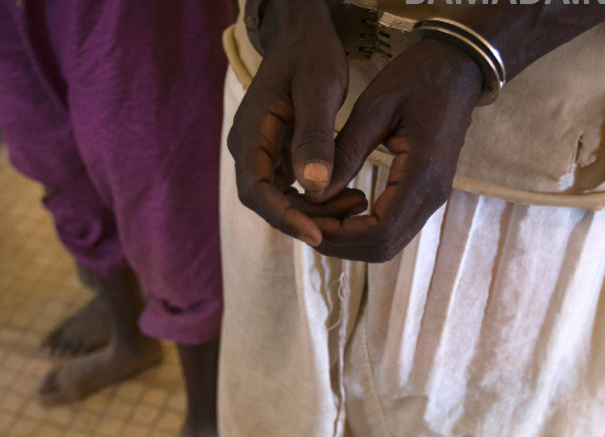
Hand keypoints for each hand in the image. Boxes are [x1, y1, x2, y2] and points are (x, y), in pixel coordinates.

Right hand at [227, 0, 366, 246]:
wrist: (303, 33)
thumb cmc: (310, 53)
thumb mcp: (319, 89)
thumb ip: (314, 136)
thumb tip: (313, 185)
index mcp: (249, 133)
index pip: (257, 192)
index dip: (285, 217)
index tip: (319, 234)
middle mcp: (248, 148)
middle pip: (268, 202)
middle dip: (305, 219)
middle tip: (350, 218)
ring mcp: (261, 152)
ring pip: (280, 199)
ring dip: (315, 211)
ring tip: (357, 203)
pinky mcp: (277, 153)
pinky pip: (291, 187)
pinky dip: (317, 198)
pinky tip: (349, 193)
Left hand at [311, 38, 483, 262]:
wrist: (458, 68)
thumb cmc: (418, 78)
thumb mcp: (375, 107)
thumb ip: (346, 152)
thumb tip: (316, 193)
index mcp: (421, 173)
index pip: (379, 231)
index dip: (339, 235)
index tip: (305, 218)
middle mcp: (431, 195)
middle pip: (382, 247)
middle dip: (339, 242)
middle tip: (302, 219)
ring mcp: (431, 197)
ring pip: (387, 242)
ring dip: (349, 238)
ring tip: (314, 213)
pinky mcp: (425, 193)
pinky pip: (392, 226)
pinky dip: (361, 227)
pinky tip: (337, 205)